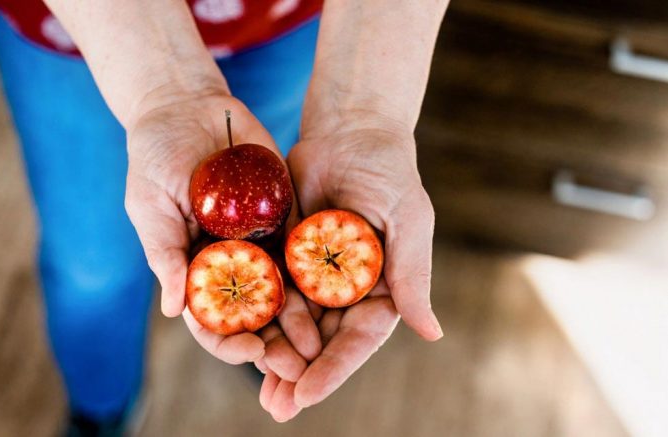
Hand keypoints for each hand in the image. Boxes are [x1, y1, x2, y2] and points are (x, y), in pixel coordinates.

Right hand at [124, 91, 319, 367]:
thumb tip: (174, 310)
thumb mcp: (150, 205)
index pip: (210, 319)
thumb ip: (164, 254)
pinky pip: (301, 249)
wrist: (186, 107)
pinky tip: (337, 294)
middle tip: (299, 366)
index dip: (228, 341)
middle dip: (274, 343)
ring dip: (300, 321)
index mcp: (192, 268)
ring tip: (323, 344)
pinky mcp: (282, 216)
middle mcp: (228, 262)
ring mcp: (257, 240)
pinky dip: (316, 275)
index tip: (252, 351)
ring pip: (281, 290)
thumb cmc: (154, 157)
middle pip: (252, 315)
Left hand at [259, 112, 443, 420]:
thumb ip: (413, 276)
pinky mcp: (286, 255)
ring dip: (274, 357)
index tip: (307, 393)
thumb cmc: (390, 173)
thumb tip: (432, 334)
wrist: (349, 133)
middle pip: (321, 342)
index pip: (357, 339)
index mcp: (380, 289)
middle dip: (299, 375)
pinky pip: (268, 290)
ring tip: (258, 392)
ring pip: (292, 325)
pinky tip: (236, 339)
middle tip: (276, 408)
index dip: (333, 369)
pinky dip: (254, 316)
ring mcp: (313, 275)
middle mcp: (345, 290)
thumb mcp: (409, 222)